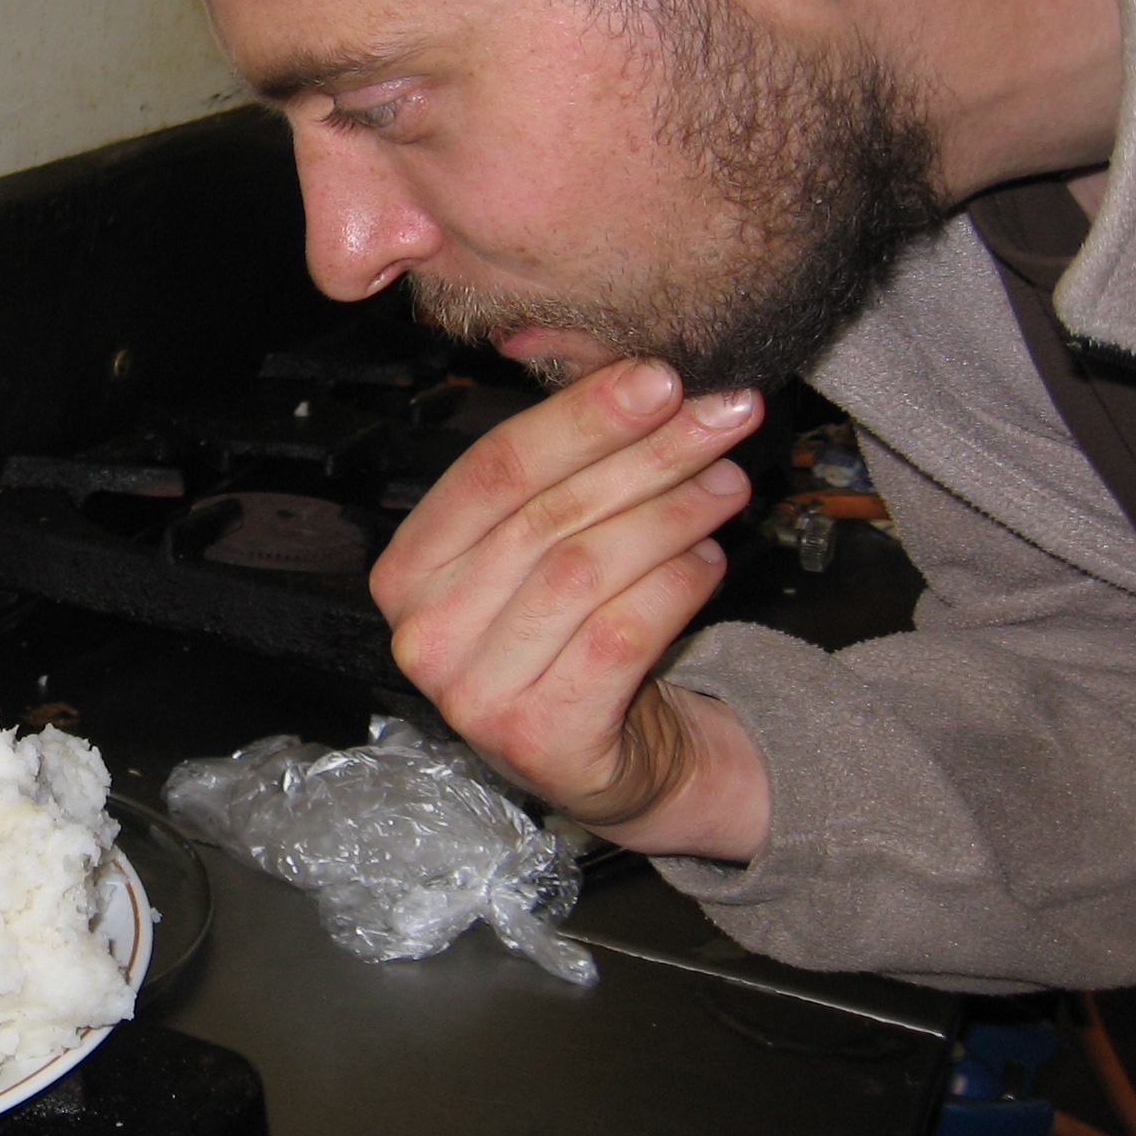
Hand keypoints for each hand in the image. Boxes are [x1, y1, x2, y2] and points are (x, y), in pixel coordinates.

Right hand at [369, 359, 772, 861]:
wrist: (600, 758)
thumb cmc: (568, 632)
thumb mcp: (542, 545)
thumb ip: (565, 468)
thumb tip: (641, 378)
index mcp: (407, 569)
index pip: (492, 470)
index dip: (580, 416)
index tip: (659, 378)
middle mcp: (423, 634)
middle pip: (546, 515)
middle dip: (646, 455)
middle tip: (722, 416)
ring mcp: (472, 695)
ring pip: (586, 570)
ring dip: (672, 514)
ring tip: (728, 483)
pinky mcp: (538, 739)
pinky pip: (620, 635)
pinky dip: (675, 586)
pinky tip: (709, 558)